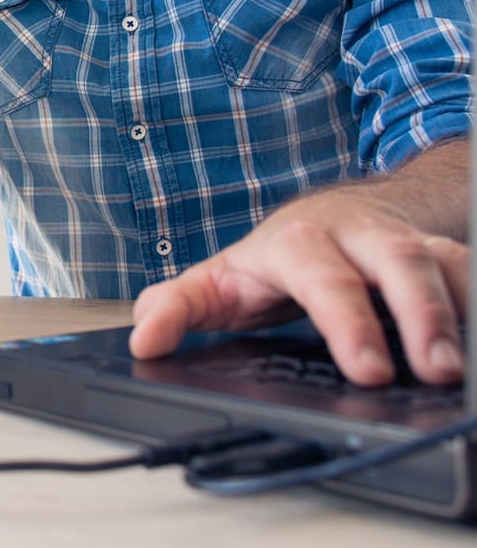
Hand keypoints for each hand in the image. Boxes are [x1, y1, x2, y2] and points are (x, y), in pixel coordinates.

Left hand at [129, 183, 468, 386]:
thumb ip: (176, 306)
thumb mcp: (218, 280)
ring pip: (441, 262)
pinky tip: (474, 343)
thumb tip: (143, 339)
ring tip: (463, 369)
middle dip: (420, 313)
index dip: (347, 319)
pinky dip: (476, 301)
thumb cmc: (273, 258)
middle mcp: (355, 236)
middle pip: (396, 261)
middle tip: (436, 372)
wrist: (328, 214)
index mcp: (298, 243)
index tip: (368, 370)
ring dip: (460, 310)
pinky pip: (467, 269)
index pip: (322, 276)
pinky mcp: (436, 253)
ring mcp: (400, 241)